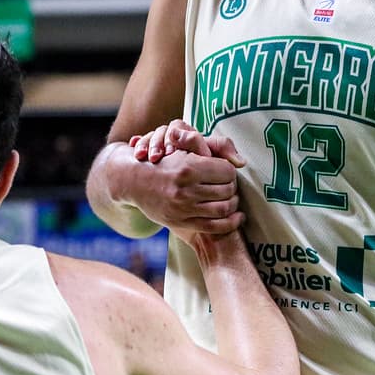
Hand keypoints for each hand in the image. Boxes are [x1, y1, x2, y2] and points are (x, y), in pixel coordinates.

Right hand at [120, 119, 246, 238]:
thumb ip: (211, 148)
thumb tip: (240, 162)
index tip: (227, 172)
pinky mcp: (180, 222)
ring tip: (232, 200)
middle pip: (227, 190)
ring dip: (233, 204)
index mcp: (188, 167)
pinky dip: (231, 223)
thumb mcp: (184, 148)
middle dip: (233, 188)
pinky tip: (237, 217)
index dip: (231, 171)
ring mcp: (182, 208)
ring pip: (223, 208)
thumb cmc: (164, 161)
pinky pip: (214, 226)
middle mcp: (185, 188)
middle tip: (230, 186)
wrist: (134, 180)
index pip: (227, 171)